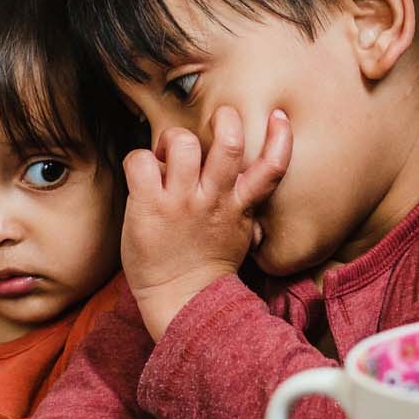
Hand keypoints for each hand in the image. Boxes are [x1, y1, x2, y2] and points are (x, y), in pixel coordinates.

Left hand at [123, 105, 291, 339]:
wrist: (181, 302)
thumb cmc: (207, 269)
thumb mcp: (240, 235)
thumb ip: (243, 208)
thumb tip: (247, 187)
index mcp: (238, 206)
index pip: (270, 169)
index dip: (279, 138)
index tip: (278, 116)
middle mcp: (212, 199)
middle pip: (228, 143)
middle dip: (223, 120)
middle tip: (213, 122)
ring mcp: (181, 202)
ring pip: (182, 142)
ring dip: (173, 139)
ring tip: (168, 155)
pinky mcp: (150, 206)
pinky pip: (141, 161)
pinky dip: (138, 160)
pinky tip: (142, 175)